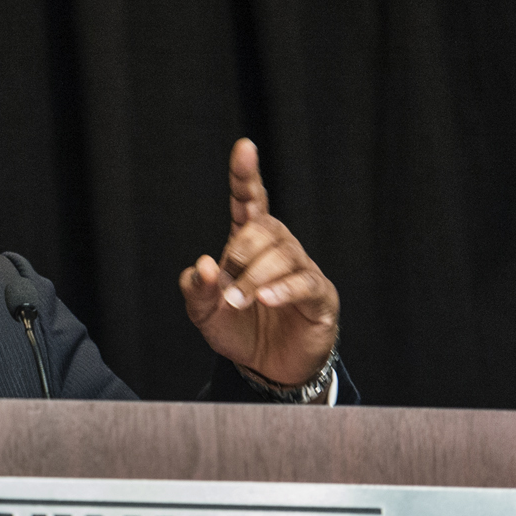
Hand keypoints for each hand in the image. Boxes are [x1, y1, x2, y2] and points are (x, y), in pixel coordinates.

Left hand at [179, 138, 339, 389]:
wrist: (265, 368)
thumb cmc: (237, 329)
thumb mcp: (203, 311)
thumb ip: (196, 288)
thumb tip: (204, 265)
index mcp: (248, 244)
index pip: (249, 201)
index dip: (246, 175)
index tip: (244, 148)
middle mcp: (278, 250)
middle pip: (267, 227)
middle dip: (241, 251)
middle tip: (226, 286)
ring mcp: (302, 270)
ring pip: (284, 255)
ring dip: (255, 278)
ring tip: (239, 302)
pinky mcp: (319, 296)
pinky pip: (304, 283)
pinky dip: (282, 290)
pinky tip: (265, 300)